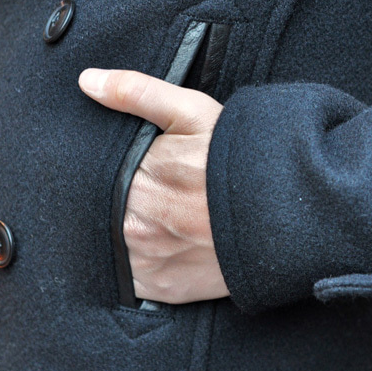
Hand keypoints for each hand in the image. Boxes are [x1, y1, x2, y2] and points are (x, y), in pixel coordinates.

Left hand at [78, 68, 229, 303]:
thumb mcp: (193, 113)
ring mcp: (146, 262)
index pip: (96, 176)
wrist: (283, 218)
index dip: (108, 171)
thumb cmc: (237, 162)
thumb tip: (89, 81)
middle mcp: (133, 226)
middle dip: (118, 201)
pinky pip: (131, 279)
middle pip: (104, 212)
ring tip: (160, 218)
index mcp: (134, 180)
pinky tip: (162, 245)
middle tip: (151, 193)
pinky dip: (139, 263)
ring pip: (113, 246)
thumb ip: (137, 93)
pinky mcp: (161, 289)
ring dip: (126, 233)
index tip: (129, 170)